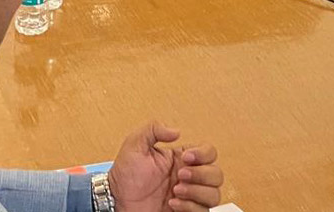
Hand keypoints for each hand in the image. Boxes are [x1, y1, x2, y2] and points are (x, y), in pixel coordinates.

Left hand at [108, 122, 222, 211]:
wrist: (117, 200)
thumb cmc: (125, 175)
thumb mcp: (135, 144)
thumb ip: (153, 129)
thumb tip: (176, 131)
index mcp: (180, 159)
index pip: (209, 152)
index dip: (203, 154)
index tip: (186, 158)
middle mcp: (188, 177)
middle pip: (216, 174)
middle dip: (200, 175)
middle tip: (179, 176)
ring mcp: (189, 196)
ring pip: (214, 194)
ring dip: (197, 192)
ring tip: (176, 191)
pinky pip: (203, 211)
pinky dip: (190, 208)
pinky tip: (173, 204)